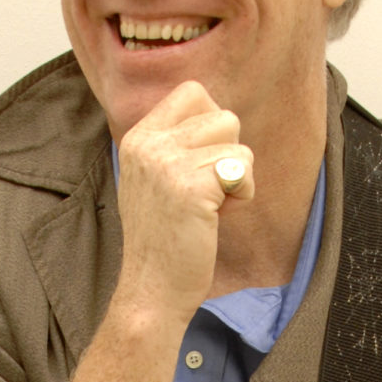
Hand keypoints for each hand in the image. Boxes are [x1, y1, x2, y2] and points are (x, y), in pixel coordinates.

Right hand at [115, 80, 254, 328]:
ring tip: (209, 207)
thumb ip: (177, 144)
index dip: (213, 124)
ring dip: (237, 178)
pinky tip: (218, 218)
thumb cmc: (164, 238)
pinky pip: (243, 170)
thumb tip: (220, 115)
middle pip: (223, 116)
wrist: (152, 289)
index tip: (202, 163)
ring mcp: (167, 164)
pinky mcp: (191, 187)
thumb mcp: (156, 178)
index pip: (193, 92)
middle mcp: (149, 144)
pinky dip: (243, 196)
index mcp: (138, 137)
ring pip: (238, 144)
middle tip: (207, 192)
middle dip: (228, 155)